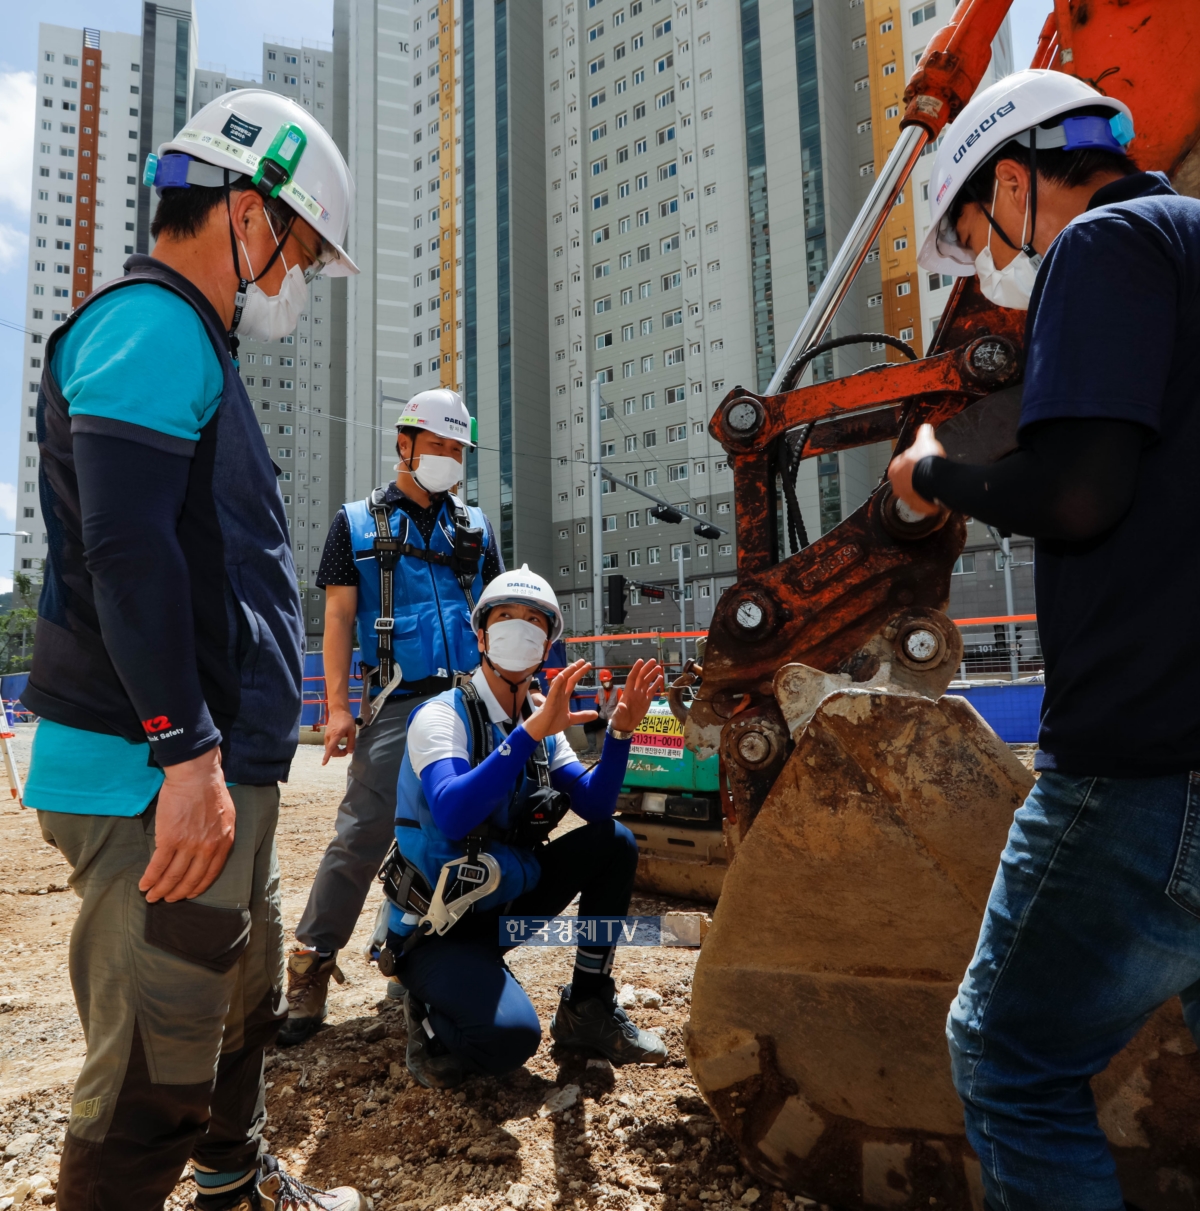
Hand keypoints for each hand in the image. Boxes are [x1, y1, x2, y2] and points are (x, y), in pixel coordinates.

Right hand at [139, 747, 235, 902]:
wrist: (196, 775)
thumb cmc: (211, 791)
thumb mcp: (226, 817)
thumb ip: (219, 836)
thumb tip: (210, 850)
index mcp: (224, 843)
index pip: (211, 874)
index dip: (197, 887)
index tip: (188, 894)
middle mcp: (208, 848)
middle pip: (191, 879)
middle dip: (177, 894)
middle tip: (167, 901)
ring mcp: (189, 845)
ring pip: (173, 876)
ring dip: (161, 890)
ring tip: (152, 897)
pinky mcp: (169, 839)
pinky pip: (158, 866)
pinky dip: (150, 879)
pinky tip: (144, 885)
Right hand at [323, 706, 356, 763]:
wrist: (339, 711)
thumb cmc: (346, 720)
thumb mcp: (352, 731)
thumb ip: (351, 742)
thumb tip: (350, 752)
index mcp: (335, 735)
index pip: (330, 748)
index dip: (327, 756)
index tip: (324, 763)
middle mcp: (329, 737)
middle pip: (331, 751)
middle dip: (339, 754)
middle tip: (348, 749)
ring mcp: (326, 736)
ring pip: (329, 748)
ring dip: (336, 751)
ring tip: (346, 747)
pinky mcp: (326, 735)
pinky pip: (329, 745)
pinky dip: (334, 747)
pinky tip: (340, 744)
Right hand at [524, 659, 596, 741]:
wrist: (540, 730)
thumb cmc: (551, 723)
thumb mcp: (571, 719)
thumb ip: (582, 716)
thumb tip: (596, 714)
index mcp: (563, 697)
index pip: (572, 681)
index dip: (579, 673)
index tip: (587, 666)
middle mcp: (558, 694)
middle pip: (567, 678)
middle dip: (575, 669)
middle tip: (583, 661)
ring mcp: (553, 697)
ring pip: (560, 681)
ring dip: (567, 673)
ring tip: (574, 665)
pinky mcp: (549, 702)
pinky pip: (553, 691)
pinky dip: (557, 683)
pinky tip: (562, 676)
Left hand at [609, 659, 664, 732]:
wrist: (624, 726)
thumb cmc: (619, 719)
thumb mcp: (619, 715)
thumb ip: (621, 710)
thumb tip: (621, 706)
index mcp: (628, 692)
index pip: (632, 678)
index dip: (636, 669)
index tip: (641, 660)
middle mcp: (635, 692)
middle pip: (641, 677)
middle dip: (647, 668)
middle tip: (653, 660)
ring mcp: (641, 696)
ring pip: (647, 682)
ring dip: (652, 674)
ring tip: (658, 667)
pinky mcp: (646, 701)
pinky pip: (651, 691)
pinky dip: (655, 684)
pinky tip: (660, 678)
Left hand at [887, 423, 944, 517]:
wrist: (934, 480)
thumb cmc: (925, 461)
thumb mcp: (925, 441)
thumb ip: (923, 434)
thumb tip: (925, 428)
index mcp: (894, 470)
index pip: (902, 464)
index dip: (913, 461)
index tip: (921, 460)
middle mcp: (896, 485)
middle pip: (907, 480)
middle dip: (917, 476)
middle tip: (928, 472)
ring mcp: (905, 498)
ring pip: (914, 492)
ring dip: (921, 488)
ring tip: (933, 483)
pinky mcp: (917, 506)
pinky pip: (922, 502)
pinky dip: (927, 499)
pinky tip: (935, 493)